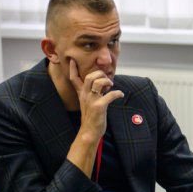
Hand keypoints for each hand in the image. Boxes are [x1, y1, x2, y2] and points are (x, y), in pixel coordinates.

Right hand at [66, 59, 123, 176]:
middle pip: (90, 76)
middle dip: (100, 73)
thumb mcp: (89, 102)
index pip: (74, 79)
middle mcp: (85, 95)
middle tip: (107, 80)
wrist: (89, 132)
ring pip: (98, 82)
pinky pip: (110, 95)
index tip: (72, 60)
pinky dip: (117, 93)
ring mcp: (92, 101)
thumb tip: (104, 83)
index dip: (73, 69)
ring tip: (112, 86)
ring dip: (108, 81)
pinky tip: (120, 95)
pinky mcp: (99, 107)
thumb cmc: (92, 117)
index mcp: (82, 94)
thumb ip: (93, 93)